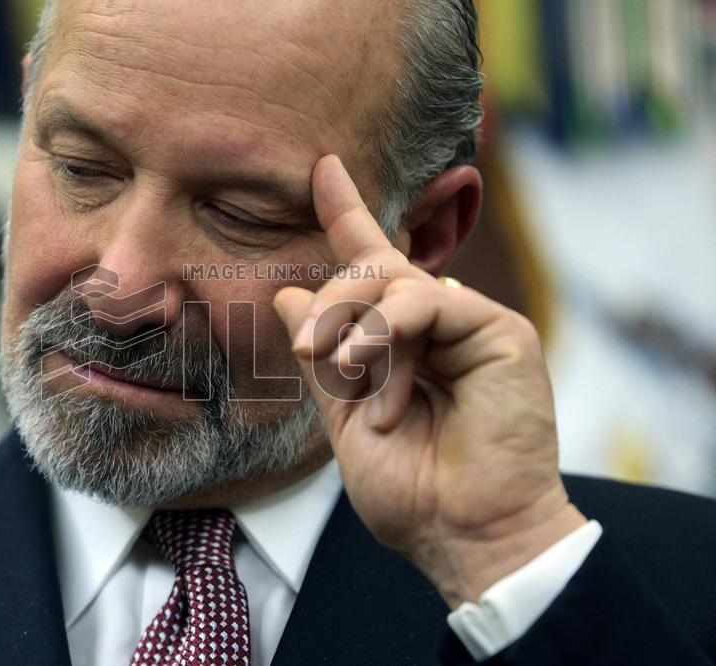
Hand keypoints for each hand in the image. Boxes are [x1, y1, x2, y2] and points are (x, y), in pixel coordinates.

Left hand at [273, 155, 586, 607]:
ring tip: (345, 374)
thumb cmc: (410, 491)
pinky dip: (389, 335)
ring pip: (395, 283)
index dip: (347, 214)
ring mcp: (471, 324)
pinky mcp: (500, 332)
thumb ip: (323, 356)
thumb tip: (289, 296)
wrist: (464, 537)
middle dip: (334, 302)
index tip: (322, 168)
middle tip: (313, 348)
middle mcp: (438, 325)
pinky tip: (373, 373)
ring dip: (356, 328)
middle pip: (373, 270)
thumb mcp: (343, 418)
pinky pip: (427, 302)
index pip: (374, 265)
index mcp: (402, 343)